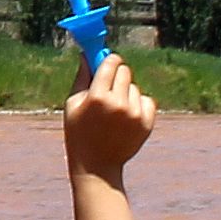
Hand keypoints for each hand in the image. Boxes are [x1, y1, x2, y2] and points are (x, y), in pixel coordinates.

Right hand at [63, 53, 155, 183]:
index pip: (111, 63)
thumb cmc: (79, 133)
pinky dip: (138, 105)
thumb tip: (87, 53)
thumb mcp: (73, 104)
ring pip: (134, 87)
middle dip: (117, 76)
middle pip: (125, 71)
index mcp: (97, 97)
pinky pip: (147, 100)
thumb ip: (82, 77)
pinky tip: (126, 119)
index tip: (107, 64)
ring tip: (115, 112)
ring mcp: (134, 114)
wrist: (97, 166)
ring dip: (126, 93)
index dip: (109, 61)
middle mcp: (118, 103)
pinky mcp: (146, 123)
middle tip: (109, 89)